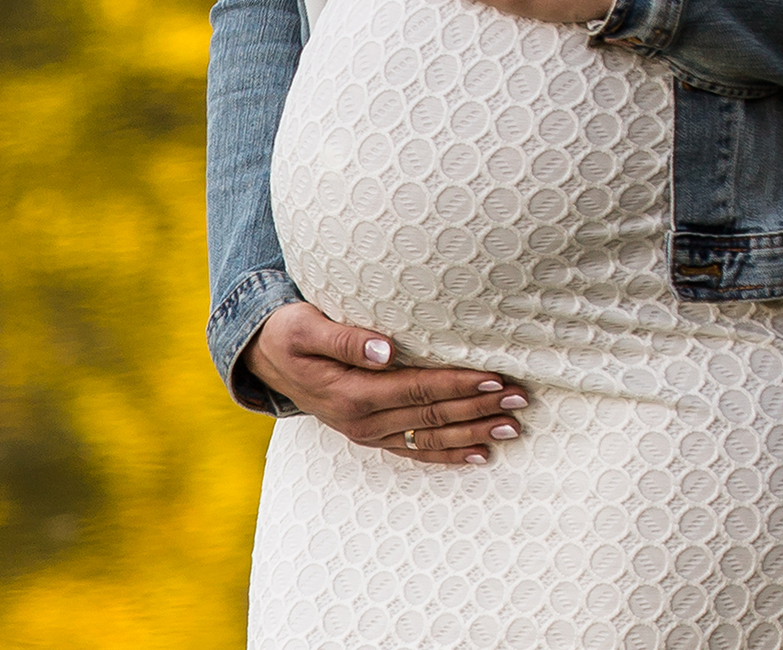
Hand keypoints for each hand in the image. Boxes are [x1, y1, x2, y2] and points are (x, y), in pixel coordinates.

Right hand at [243, 302, 528, 464]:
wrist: (263, 358)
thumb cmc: (288, 333)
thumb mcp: (306, 327)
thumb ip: (346, 339)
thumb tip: (386, 350)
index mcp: (351, 393)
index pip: (417, 388)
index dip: (457, 384)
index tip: (493, 377)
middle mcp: (362, 420)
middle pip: (431, 414)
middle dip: (478, 407)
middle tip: (519, 399)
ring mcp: (367, 432)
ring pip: (429, 435)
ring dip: (473, 432)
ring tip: (511, 427)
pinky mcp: (370, 435)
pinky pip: (415, 449)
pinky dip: (448, 453)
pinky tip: (479, 455)